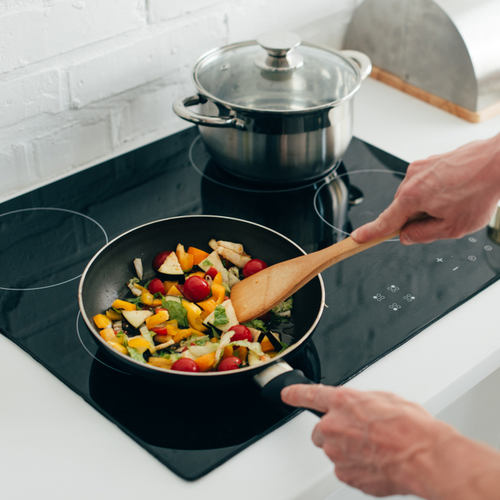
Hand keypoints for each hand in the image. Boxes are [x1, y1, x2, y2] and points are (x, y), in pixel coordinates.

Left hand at [281, 384, 458, 497]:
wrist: (425, 457)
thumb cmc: (411, 427)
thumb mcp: (385, 399)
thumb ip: (361, 402)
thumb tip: (359, 408)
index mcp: (342, 402)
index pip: (308, 394)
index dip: (295, 394)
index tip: (286, 394)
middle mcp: (334, 426)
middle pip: (320, 431)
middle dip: (334, 432)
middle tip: (358, 434)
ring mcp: (338, 453)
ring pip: (333, 451)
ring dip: (347, 450)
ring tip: (375, 449)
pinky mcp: (346, 475)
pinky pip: (345, 469)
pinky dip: (356, 468)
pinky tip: (376, 463)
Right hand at [351, 133, 499, 244]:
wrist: (498, 162)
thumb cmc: (480, 191)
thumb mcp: (452, 227)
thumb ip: (423, 235)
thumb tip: (407, 236)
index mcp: (411, 197)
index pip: (385, 221)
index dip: (370, 233)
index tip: (357, 238)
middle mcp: (411, 179)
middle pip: (402, 209)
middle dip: (415, 218)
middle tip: (442, 219)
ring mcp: (420, 167)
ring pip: (414, 195)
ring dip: (427, 203)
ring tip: (455, 202)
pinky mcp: (429, 161)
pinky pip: (424, 182)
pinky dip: (435, 191)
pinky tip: (456, 191)